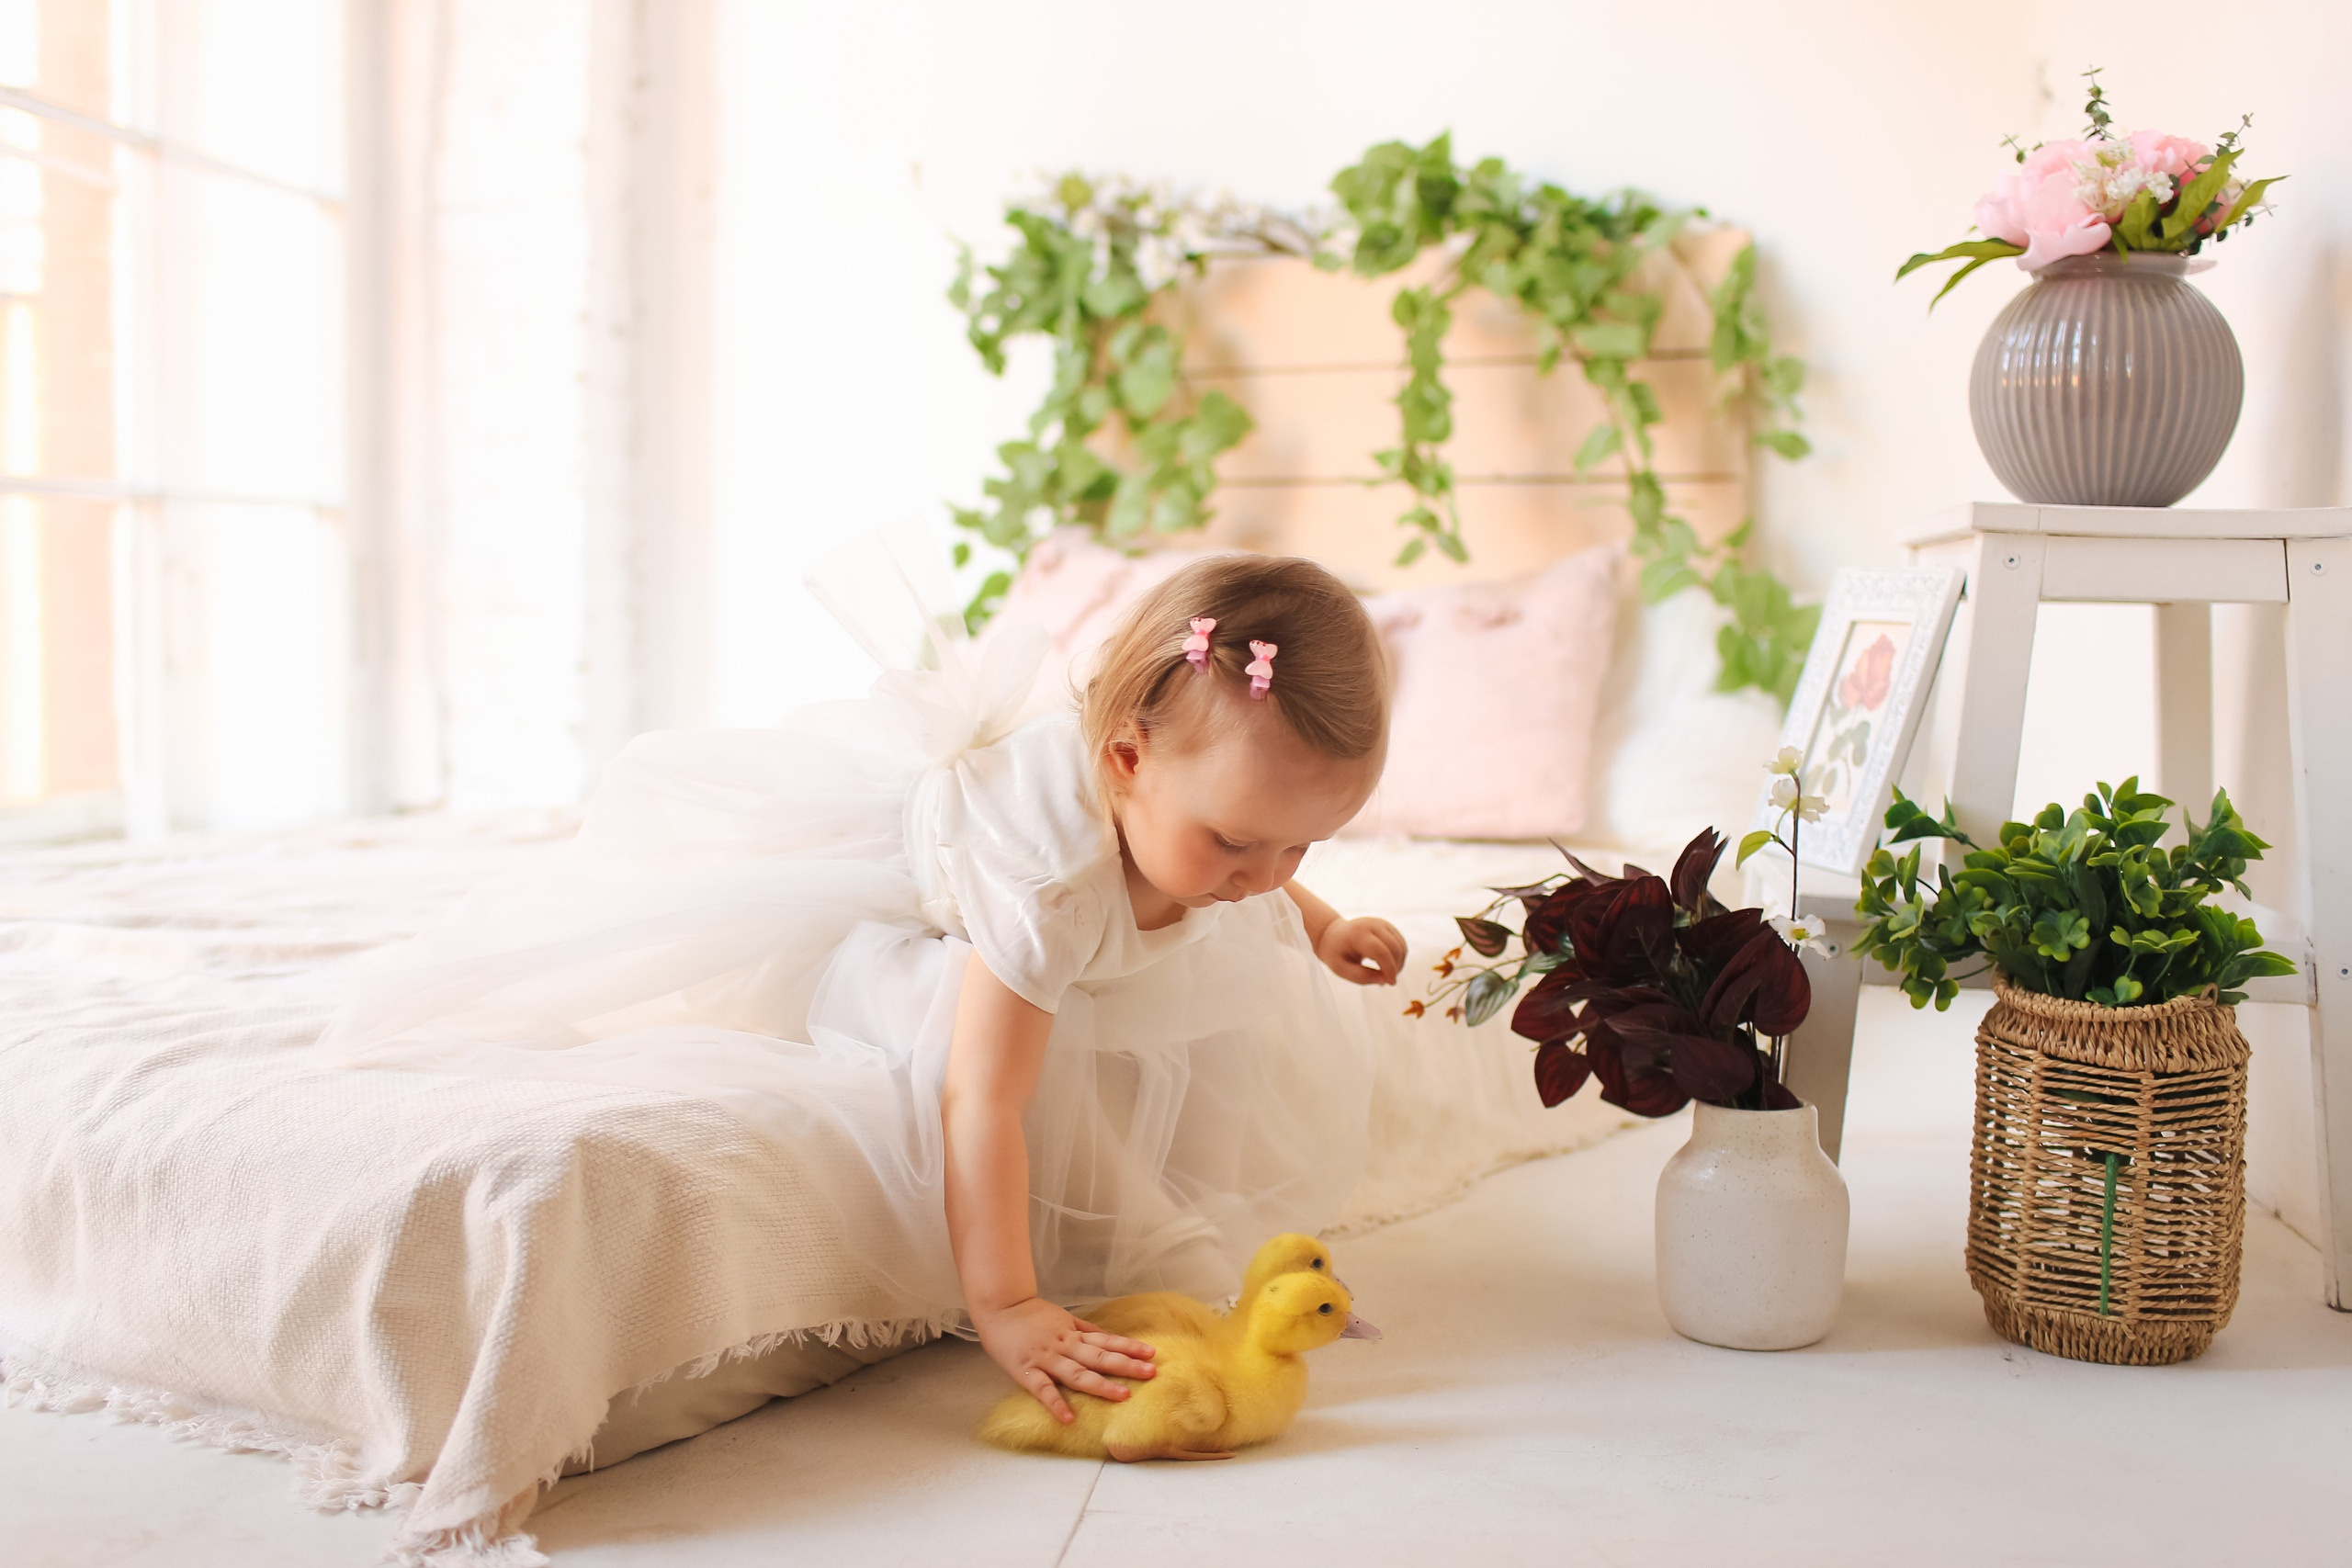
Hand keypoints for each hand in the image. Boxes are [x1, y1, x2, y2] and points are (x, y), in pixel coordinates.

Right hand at [973, 1296, 1156, 1423]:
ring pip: (1077, 1373)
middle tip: (1151, 1373)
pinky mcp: (1026, 1370)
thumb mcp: (1062, 1318)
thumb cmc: (1030, 1314)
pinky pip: (1043, 1389)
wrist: (1000, 1306)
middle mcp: (1064, 1346)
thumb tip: (1108, 1337)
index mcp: (1073, 1334)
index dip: (1129, 1347)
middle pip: (1099, 1357)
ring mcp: (1046, 1358)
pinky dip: (1056, 1404)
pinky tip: (1069, 1418)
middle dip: (1126, 1365)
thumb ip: (1083, 1330)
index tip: (1151, 1353)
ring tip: (1123, 1395)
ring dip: (1101, 1385)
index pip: (1107, 1340)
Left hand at [1317, 915, 1406, 985]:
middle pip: (1394, 948)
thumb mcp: (1341, 969)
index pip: (1381, 952)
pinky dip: (1399, 958)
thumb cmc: (1336, 953)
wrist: (1333, 935)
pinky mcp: (1388, 926)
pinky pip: (1401, 944)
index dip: (1389, 969)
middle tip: (1386, 981)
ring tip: (1385, 974)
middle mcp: (1372, 925)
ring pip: (1401, 946)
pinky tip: (1388, 966)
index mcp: (1358, 934)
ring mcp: (1381, 923)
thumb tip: (1384, 980)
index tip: (1391, 983)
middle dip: (1395, 968)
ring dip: (1399, 964)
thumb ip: (1361, 976)